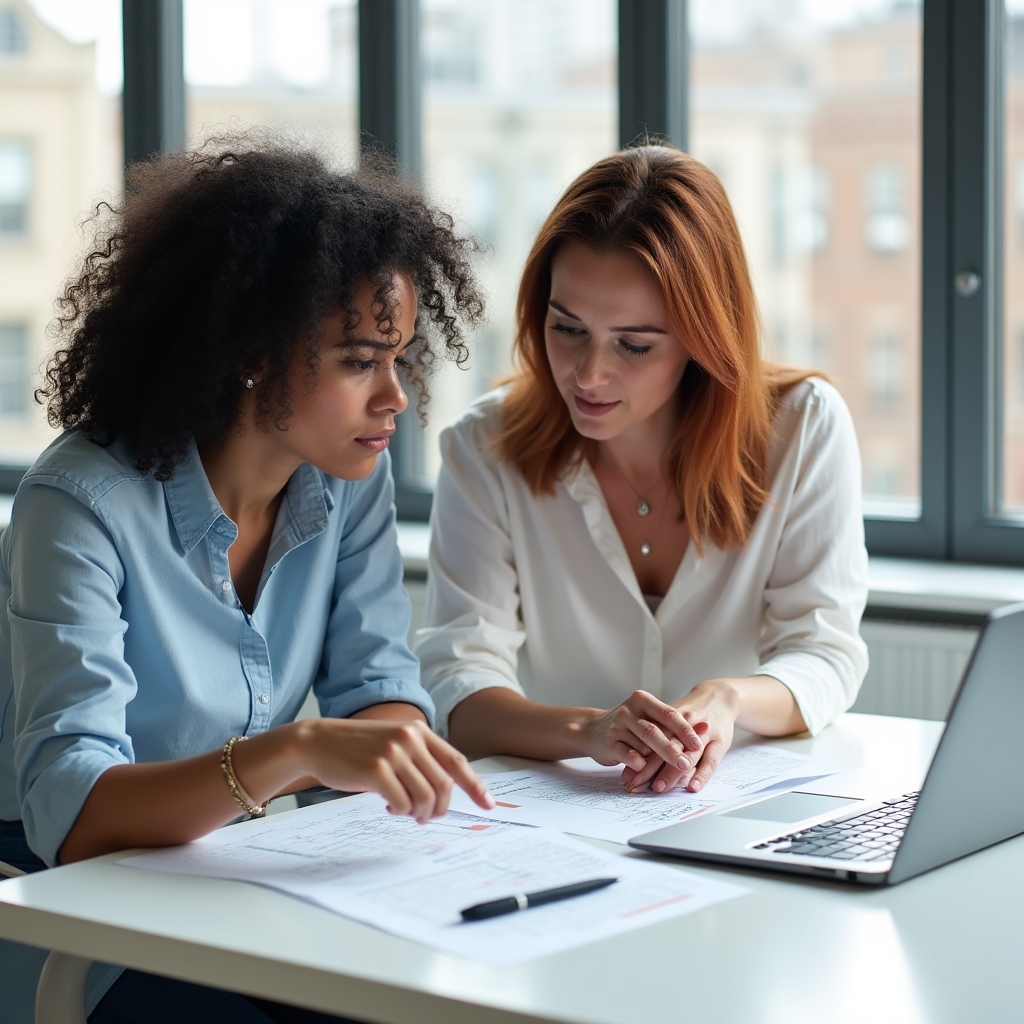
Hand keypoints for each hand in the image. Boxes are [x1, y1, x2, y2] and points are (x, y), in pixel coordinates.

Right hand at [302, 718, 494, 823]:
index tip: (489, 804)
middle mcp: (410, 739)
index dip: (475, 786)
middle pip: (443, 785)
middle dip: (440, 808)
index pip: (456, 762)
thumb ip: (420, 759)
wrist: (318, 742)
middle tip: (427, 817)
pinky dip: (399, 811)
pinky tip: (388, 806)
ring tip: (405, 811)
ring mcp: (393, 753)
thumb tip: (444, 792)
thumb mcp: (394, 742)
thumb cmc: (358, 748)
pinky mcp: (376, 770)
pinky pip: (401, 803)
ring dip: (419, 812)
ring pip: (424, 797)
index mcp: (419, 731)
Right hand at [582, 689, 703, 773]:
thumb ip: (673, 724)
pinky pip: (628, 755)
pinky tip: (646, 769)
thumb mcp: (649, 718)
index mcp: (642, 700)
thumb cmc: (629, 725)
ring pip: (643, 745)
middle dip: (673, 750)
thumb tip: (706, 727)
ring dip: (658, 760)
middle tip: (687, 763)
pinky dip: (639, 763)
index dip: (685, 730)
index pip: (668, 713)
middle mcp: (629, 710)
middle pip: (656, 731)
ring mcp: (617, 726)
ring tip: (672, 771)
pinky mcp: (608, 742)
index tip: (699, 744)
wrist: (592, 729)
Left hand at [619, 680, 739, 793]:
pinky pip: (711, 760)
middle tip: (637, 784)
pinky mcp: (720, 742)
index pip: (651, 738)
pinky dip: (701, 775)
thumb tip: (634, 762)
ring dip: (672, 773)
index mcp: (670, 717)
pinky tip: (692, 787)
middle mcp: (686, 723)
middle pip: (666, 746)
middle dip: (650, 768)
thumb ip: (655, 737)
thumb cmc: (690, 712)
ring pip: (687, 754)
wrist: (718, 697)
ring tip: (659, 788)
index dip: (638, 757)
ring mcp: (704, 732)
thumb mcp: (671, 718)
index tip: (626, 776)